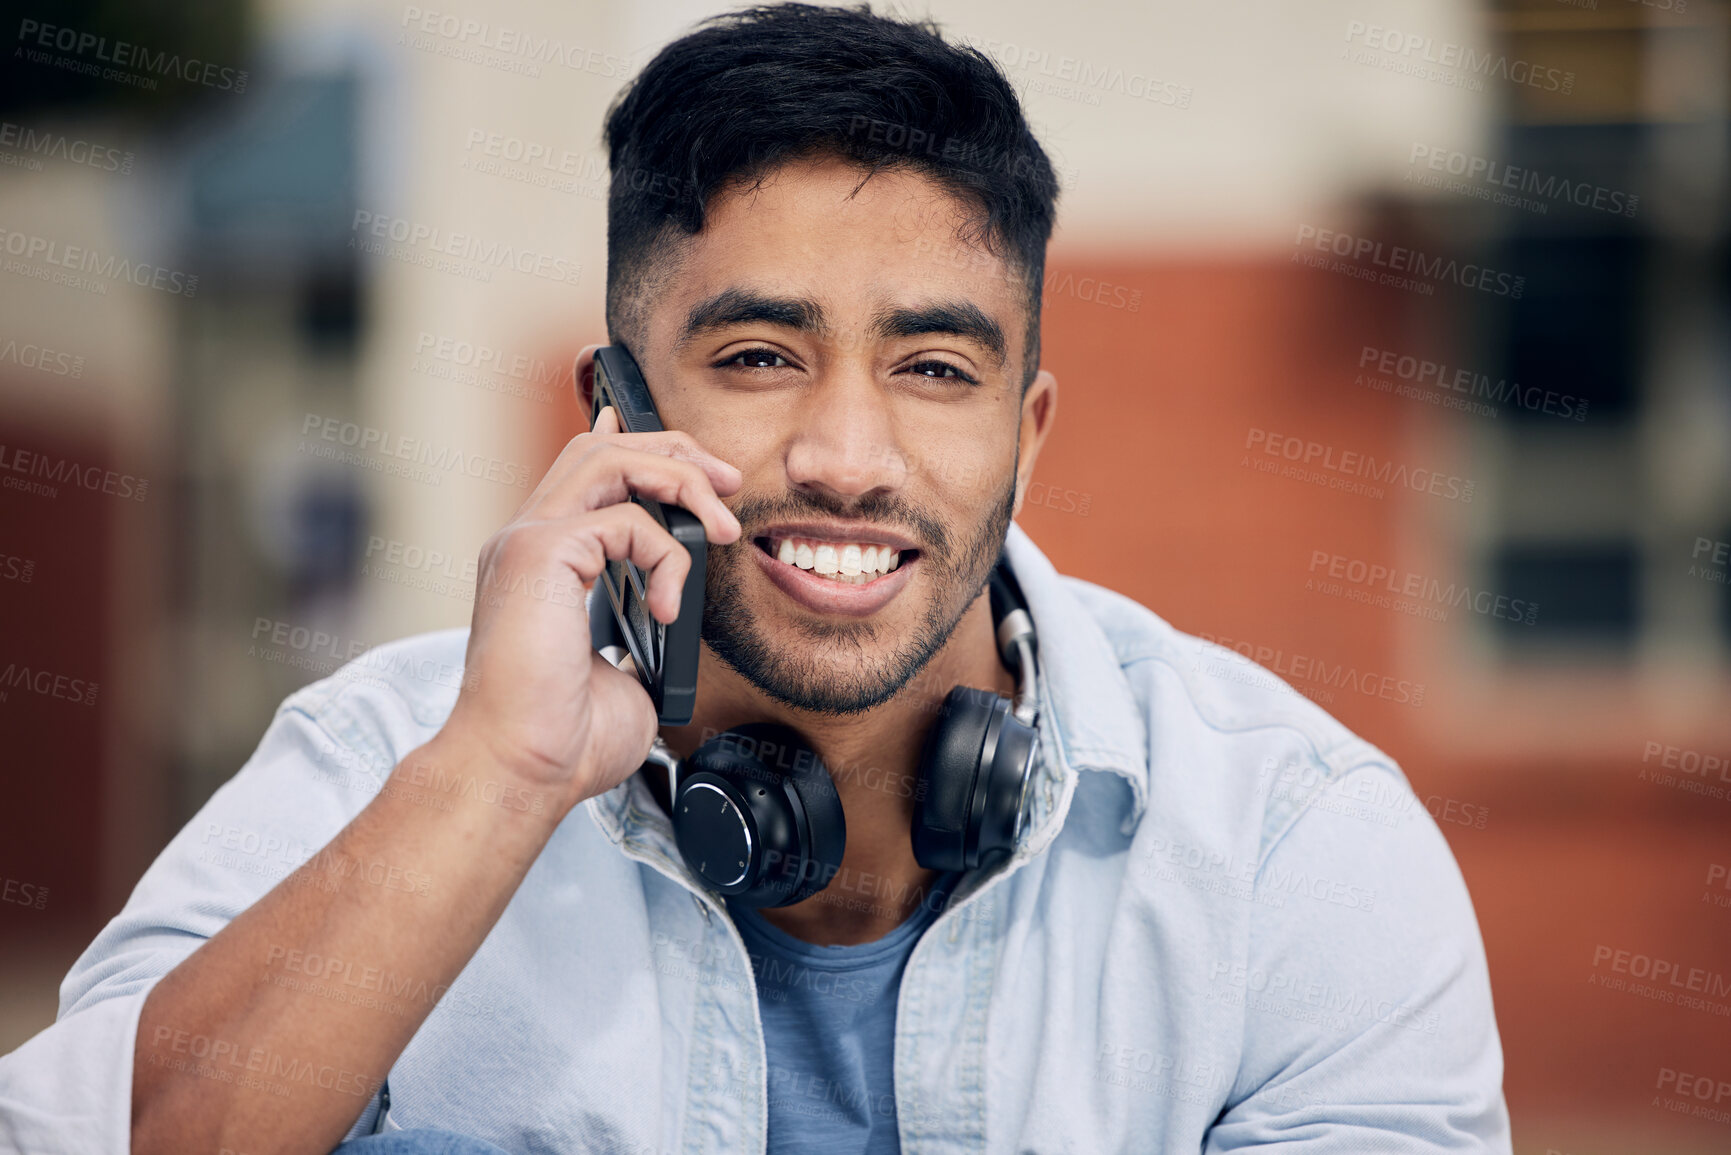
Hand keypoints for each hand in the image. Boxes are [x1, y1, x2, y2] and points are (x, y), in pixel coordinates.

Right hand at [435, 399, 741, 817]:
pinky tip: (666, 609)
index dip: (636, 445)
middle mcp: (525, 541)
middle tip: (728, 484)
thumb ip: (640, 629)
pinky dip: (666, 557)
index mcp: (539, 564)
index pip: (583, 473)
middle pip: (599, 447)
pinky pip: (626, 519)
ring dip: (681, 481)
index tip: (696, 463)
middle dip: (674, 451)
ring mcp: (526, 542)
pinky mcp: (538, 553)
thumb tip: (669, 619)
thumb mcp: (621, 671)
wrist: (521, 770)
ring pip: (609, 459)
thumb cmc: (562, 742)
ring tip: (722, 527)